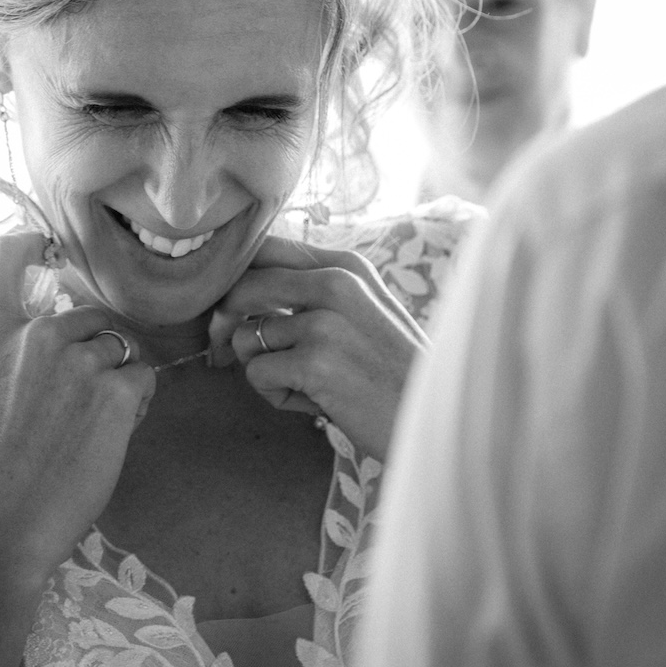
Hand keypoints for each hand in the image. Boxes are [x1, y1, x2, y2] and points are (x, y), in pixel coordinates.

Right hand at [0, 231, 154, 583]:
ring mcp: (79, 359)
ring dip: (116, 382)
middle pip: (90, 318)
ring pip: (121, 350)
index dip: (27, 243)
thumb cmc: (2, 463)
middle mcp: (37, 335)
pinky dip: (135, 405)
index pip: (1, 259)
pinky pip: (142, 378)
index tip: (44, 248)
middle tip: (71, 410)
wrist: (10, 518)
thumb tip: (71, 329)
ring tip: (86, 428)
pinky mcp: (117, 387)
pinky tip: (107, 436)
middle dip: (95, 354)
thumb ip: (22, 351)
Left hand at [208, 235, 429, 460]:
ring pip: (246, 336)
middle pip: (242, 288)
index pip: (265, 248)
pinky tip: (315, 402)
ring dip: (263, 368)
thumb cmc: (394, 369)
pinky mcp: (315, 362)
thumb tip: (240, 290)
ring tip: (304, 384)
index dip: (235, 277)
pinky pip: (257, 374)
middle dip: (229, 323)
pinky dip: (277, 395)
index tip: (232, 307)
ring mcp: (324, 322)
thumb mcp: (366, 309)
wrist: (436, 418)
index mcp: (346, 265)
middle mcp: (335, 283)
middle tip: (237, 351)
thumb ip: (314, 290)